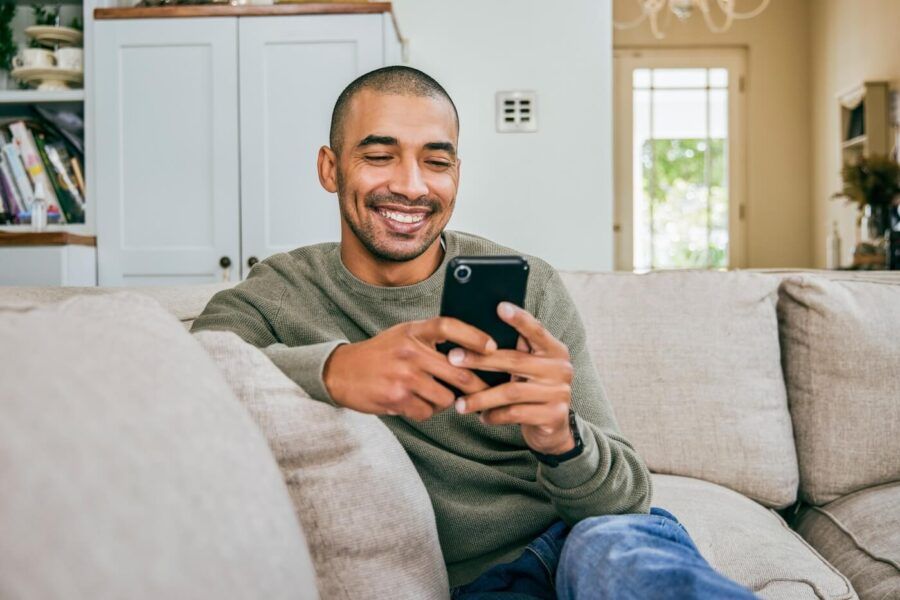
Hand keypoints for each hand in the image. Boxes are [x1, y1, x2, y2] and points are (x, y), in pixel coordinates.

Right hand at [323, 317, 493, 420]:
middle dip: (477, 386)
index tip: (492, 347)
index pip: (449, 326)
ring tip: (433, 395)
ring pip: (445, 397)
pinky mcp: (396, 398)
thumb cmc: (381, 354)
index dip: (474, 336)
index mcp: (413, 331)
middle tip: (487, 392)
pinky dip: (425, 411)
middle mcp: (410, 350)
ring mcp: (403, 375)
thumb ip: (431, 339)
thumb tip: (472, 352)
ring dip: (445, 401)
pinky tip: (413, 403)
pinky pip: (426, 411)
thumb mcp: (403, 335)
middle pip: (458, 371)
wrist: (341, 371)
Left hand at [449, 302, 574, 454]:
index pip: (536, 330)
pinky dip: (495, 415)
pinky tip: (483, 416)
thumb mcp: (529, 369)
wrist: (553, 429)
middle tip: (453, 359)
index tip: (500, 307)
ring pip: (512, 391)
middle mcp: (561, 368)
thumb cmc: (532, 391)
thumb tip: (475, 333)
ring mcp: (559, 393)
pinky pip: (516, 414)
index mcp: (555, 350)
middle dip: (480, 359)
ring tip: (460, 403)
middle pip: (515, 361)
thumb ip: (516, 352)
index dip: (519, 319)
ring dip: (482, 397)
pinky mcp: (554, 416)